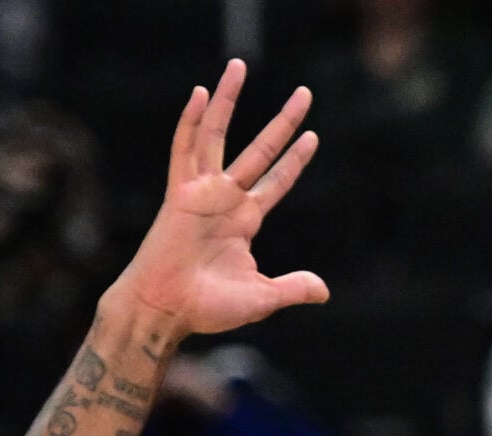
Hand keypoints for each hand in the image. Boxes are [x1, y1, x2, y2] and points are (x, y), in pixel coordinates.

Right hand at [110, 60, 327, 337]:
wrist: (167, 311)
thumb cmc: (208, 308)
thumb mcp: (262, 298)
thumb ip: (292, 288)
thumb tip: (324, 291)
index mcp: (245, 220)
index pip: (277, 181)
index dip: (294, 160)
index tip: (313, 136)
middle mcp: (225, 200)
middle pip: (260, 150)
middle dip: (283, 122)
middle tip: (305, 93)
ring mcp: (201, 193)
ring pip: (217, 136)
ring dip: (229, 101)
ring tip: (239, 67)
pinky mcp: (178, 194)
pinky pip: (183, 150)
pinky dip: (190, 122)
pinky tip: (200, 94)